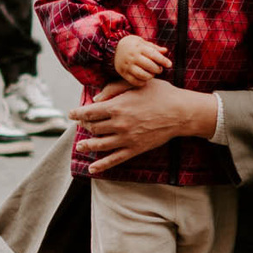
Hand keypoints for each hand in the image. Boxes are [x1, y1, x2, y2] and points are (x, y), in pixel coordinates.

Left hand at [72, 80, 218, 173]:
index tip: (71, 114)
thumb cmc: (160, 94)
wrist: (181, 113)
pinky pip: (114, 160)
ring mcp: (126, 138)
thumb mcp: (136, 84)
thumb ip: (113, 88)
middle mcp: (119, 124)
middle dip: (84, 125)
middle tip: (82, 124)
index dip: (77, 113)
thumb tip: (96, 99)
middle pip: (93, 128)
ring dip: (86, 145)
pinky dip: (102, 165)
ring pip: (99, 144)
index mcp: (117, 106)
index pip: (89, 111)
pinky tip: (92, 168)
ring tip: (80, 145)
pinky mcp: (135, 149)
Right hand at [113, 35, 171, 85]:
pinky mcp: (123, 73)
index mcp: (139, 47)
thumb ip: (154, 48)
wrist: (113, 48)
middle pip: (149, 66)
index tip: (169, 64)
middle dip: (157, 69)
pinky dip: (142, 82)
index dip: (163, 60)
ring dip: (150, 76)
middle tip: (159, 69)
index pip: (153, 54)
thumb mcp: (142, 42)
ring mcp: (127, 65)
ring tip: (152, 74)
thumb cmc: (132, 45)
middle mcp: (133, 57)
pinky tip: (145, 78)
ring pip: (142, 75)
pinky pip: (134, 81)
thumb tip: (165, 51)